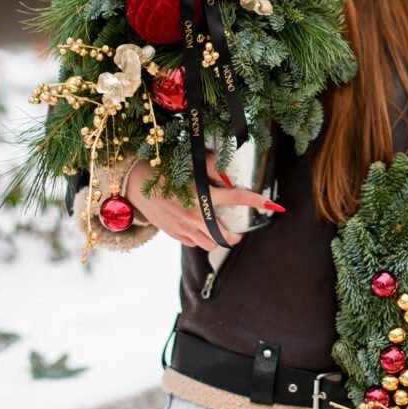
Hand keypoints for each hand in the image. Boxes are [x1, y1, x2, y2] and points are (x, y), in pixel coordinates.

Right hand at [126, 154, 283, 250]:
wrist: (136, 183)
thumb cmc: (165, 170)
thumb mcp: (191, 164)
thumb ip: (213, 167)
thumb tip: (228, 175)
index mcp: (202, 194)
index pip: (237, 198)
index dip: (256, 201)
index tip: (272, 205)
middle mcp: (195, 214)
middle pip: (225, 236)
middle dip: (235, 235)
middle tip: (237, 230)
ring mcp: (184, 227)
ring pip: (210, 244)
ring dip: (216, 237)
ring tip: (215, 228)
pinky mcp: (174, 234)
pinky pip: (194, 244)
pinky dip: (199, 238)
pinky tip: (197, 227)